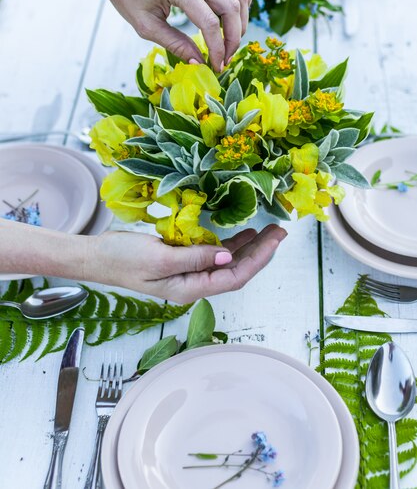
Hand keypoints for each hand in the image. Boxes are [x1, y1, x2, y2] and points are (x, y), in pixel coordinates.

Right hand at [87, 225, 286, 302]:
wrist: (97, 257)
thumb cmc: (122, 258)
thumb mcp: (158, 257)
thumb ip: (193, 258)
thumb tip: (227, 255)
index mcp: (190, 288)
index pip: (233, 276)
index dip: (258, 259)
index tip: (274, 240)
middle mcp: (193, 284)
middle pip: (235, 270)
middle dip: (260, 252)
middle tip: (280, 232)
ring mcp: (188, 273)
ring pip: (226, 262)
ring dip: (248, 247)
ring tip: (268, 231)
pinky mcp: (182, 261)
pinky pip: (212, 254)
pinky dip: (229, 243)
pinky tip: (242, 234)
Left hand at [98, 0, 252, 70]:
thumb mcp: (145, 26)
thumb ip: (174, 44)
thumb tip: (199, 62)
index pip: (210, 22)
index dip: (217, 49)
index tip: (216, 67)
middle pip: (231, 7)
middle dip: (234, 38)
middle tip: (225, 59)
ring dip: (241, 22)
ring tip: (229, 43)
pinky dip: (239, 4)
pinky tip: (231, 21)